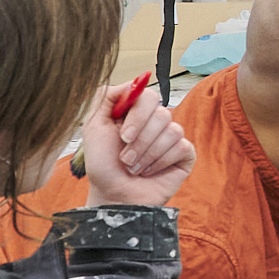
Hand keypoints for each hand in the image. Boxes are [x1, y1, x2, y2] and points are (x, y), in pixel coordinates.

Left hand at [84, 79, 195, 206]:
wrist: (113, 196)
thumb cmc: (102, 166)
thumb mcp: (93, 127)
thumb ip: (105, 98)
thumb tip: (131, 82)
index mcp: (135, 112)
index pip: (148, 95)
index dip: (137, 114)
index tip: (122, 135)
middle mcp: (155, 122)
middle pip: (161, 113)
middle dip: (140, 139)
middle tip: (125, 157)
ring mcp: (171, 138)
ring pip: (172, 130)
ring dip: (147, 154)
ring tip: (134, 167)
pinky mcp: (184, 155)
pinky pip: (182, 147)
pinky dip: (161, 162)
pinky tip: (149, 172)